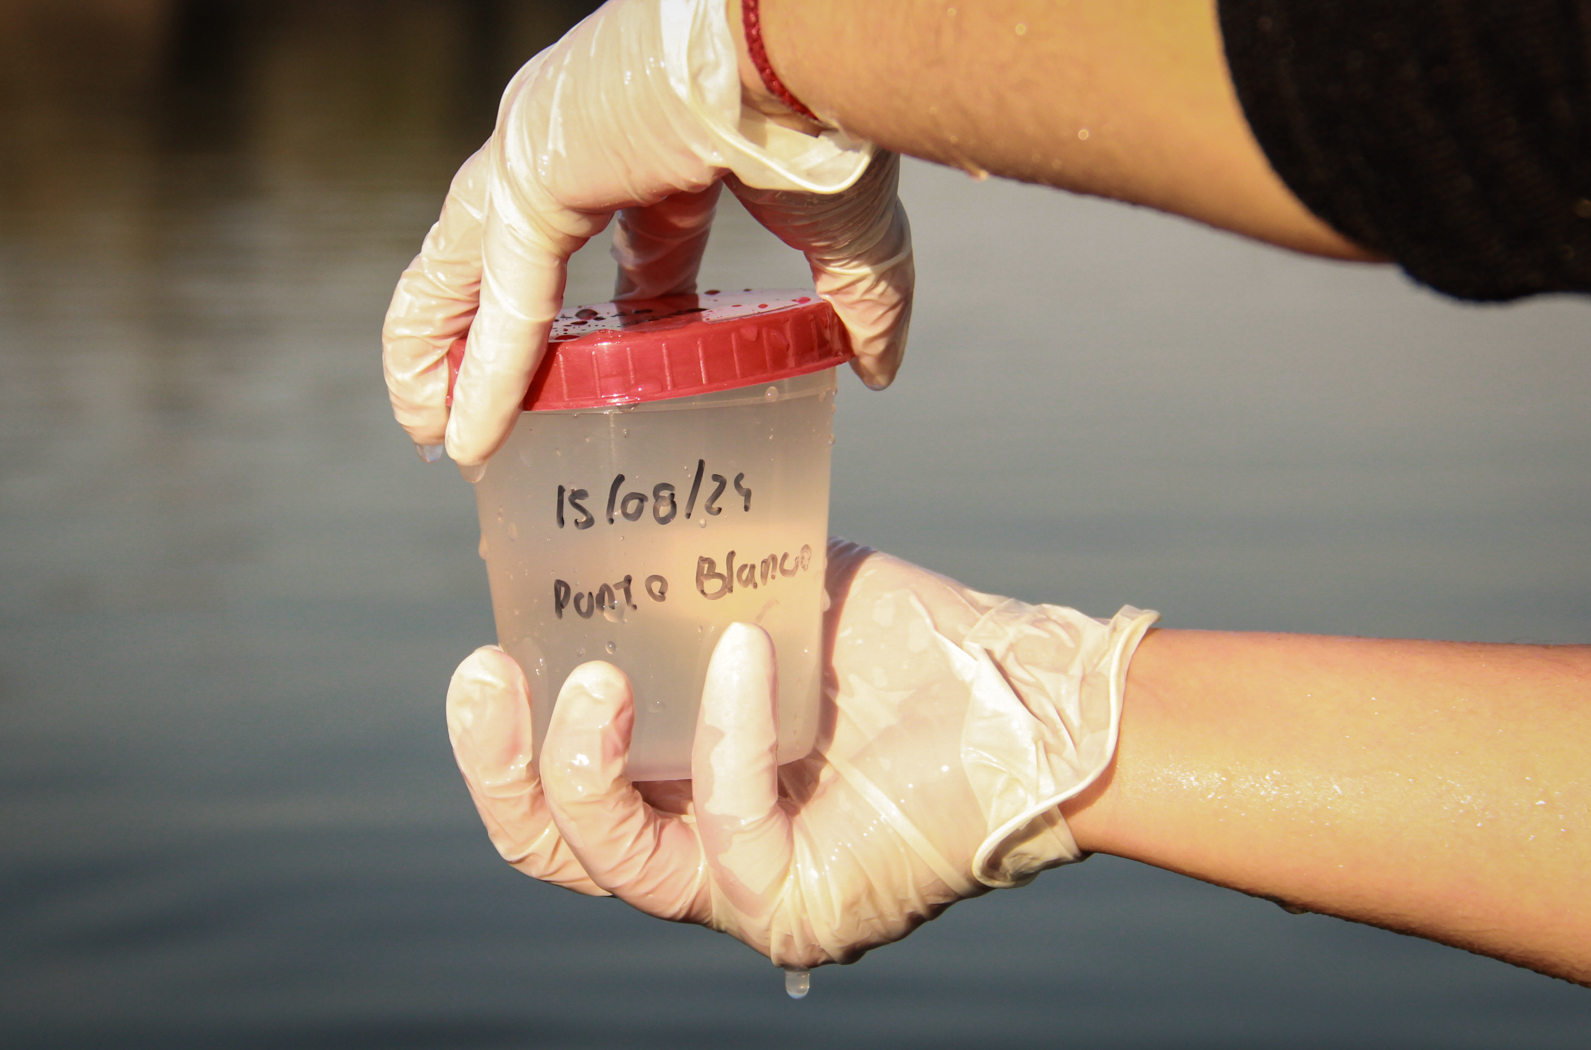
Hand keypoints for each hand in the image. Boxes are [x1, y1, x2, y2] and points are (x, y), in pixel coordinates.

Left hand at [382, 0, 913, 465]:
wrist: (811, 46)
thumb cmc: (834, 113)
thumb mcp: (849, 234)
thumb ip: (861, 304)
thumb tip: (880, 372)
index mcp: (651, 156)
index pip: (601, 245)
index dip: (581, 314)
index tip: (582, 370)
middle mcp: (576, 149)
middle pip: (502, 260)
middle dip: (479, 336)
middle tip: (466, 413)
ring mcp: (543, 156)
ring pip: (462, 270)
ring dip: (437, 353)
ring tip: (425, 433)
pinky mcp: (535, 175)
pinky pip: (497, 297)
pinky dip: (479, 370)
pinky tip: (460, 437)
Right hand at [446, 540, 1155, 967]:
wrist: (1023, 692)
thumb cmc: (904, 648)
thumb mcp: (770, 595)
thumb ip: (686, 577)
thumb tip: (605, 510)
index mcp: (680, 782)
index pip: (557, 792)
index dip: (501, 740)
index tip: (486, 649)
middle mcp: (701, 847)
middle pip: (556, 848)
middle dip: (502, 768)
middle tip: (487, 675)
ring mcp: (746, 889)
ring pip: (615, 865)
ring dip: (586, 764)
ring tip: (598, 675)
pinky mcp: (799, 906)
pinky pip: (729, 836)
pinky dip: (729, 738)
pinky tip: (744, 656)